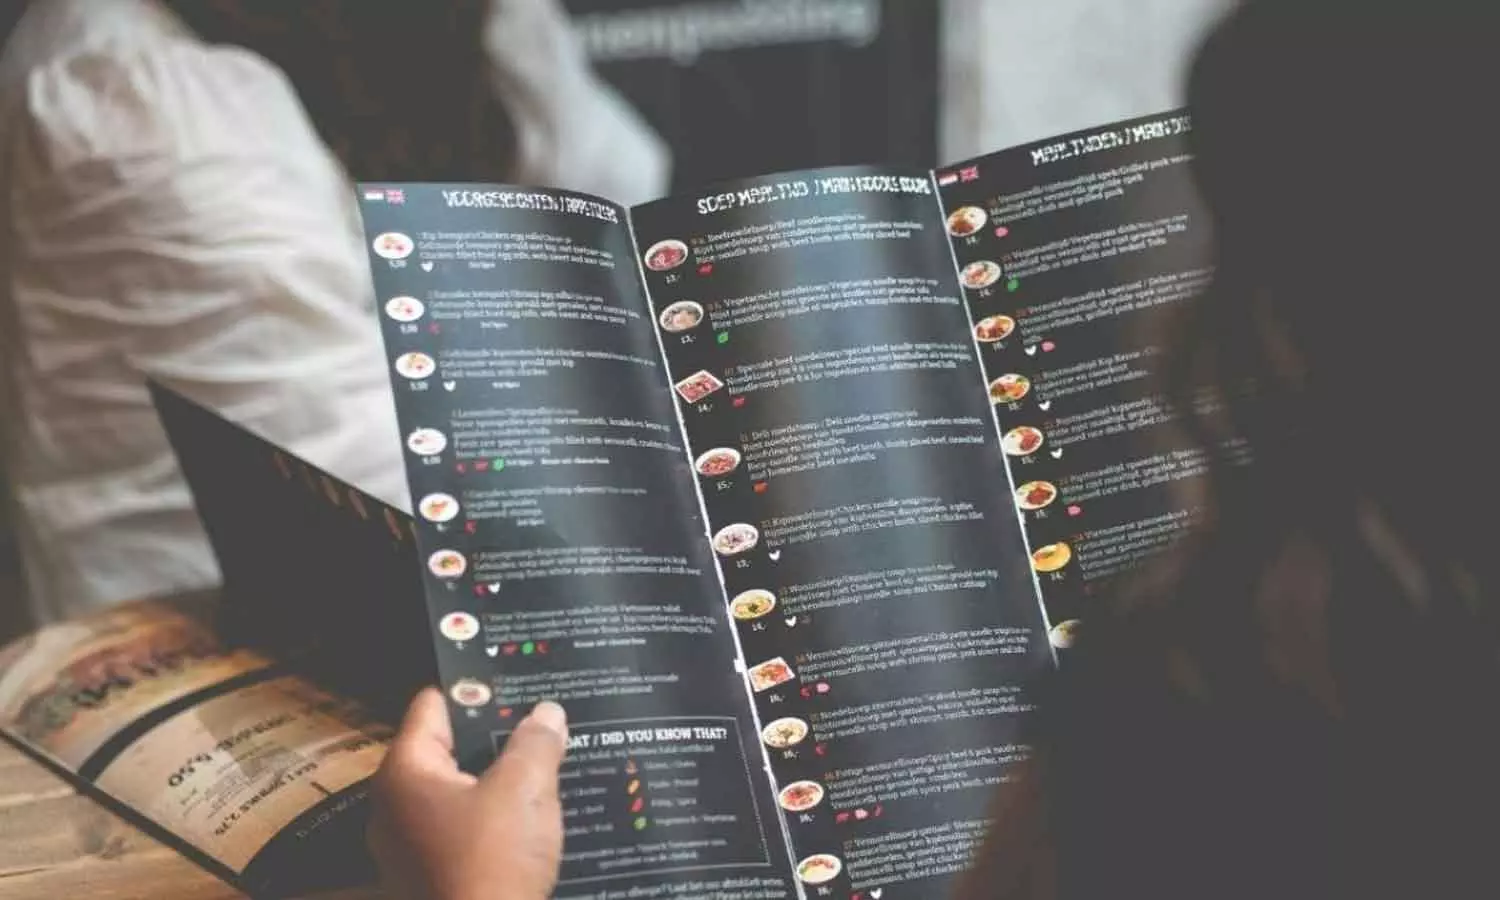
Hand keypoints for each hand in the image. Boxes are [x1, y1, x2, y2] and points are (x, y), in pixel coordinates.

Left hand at [368, 688, 567, 899]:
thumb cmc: (491, 863)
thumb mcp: (525, 790)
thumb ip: (535, 742)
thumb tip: (546, 712)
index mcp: (405, 771)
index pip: (434, 705)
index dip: (477, 689)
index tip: (518, 682)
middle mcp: (394, 804)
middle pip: (448, 748)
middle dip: (496, 737)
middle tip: (542, 723)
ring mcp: (408, 845)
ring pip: (459, 791)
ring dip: (499, 781)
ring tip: (547, 767)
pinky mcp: (428, 876)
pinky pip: (462, 829)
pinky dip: (493, 819)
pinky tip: (534, 819)